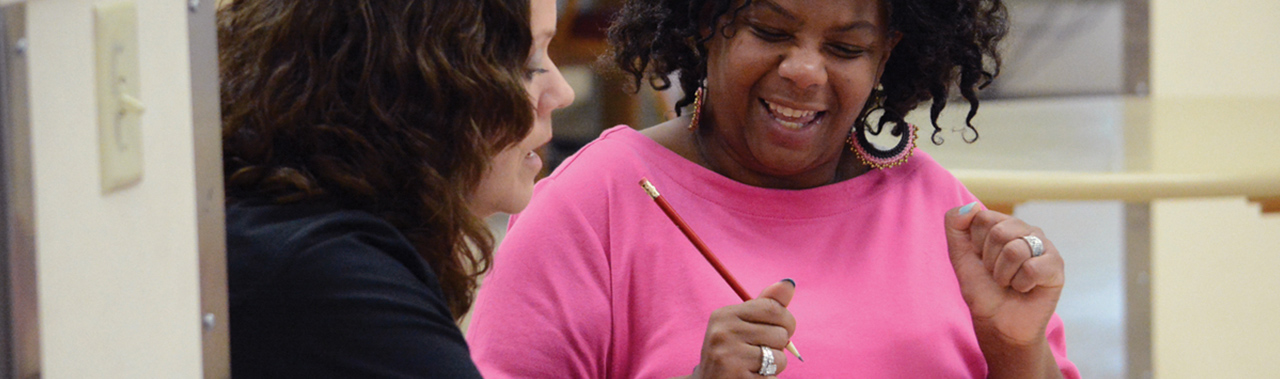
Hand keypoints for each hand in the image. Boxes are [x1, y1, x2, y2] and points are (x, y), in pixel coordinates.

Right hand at [689, 280, 795, 377]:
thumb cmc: (732, 352)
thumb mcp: (742, 325)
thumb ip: (766, 305)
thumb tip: (789, 283)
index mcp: (724, 315)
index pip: (773, 309)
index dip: (785, 321)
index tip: (777, 330)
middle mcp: (723, 333)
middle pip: (780, 334)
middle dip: (778, 346)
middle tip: (759, 352)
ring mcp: (729, 357)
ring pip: (780, 358)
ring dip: (774, 366)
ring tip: (754, 366)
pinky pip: (773, 377)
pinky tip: (751, 378)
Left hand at [944, 203, 1063, 346]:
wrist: (997, 322)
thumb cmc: (981, 288)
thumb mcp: (959, 255)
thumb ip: (955, 225)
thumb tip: (972, 205)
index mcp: (1003, 223)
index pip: (982, 217)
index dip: (975, 244)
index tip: (981, 259)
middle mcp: (1026, 230)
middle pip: (999, 232)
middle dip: (989, 261)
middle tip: (996, 274)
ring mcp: (1044, 246)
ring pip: (1015, 250)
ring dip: (1003, 275)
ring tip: (1009, 282)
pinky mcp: (1056, 266)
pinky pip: (1032, 268)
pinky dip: (1020, 285)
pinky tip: (1024, 288)